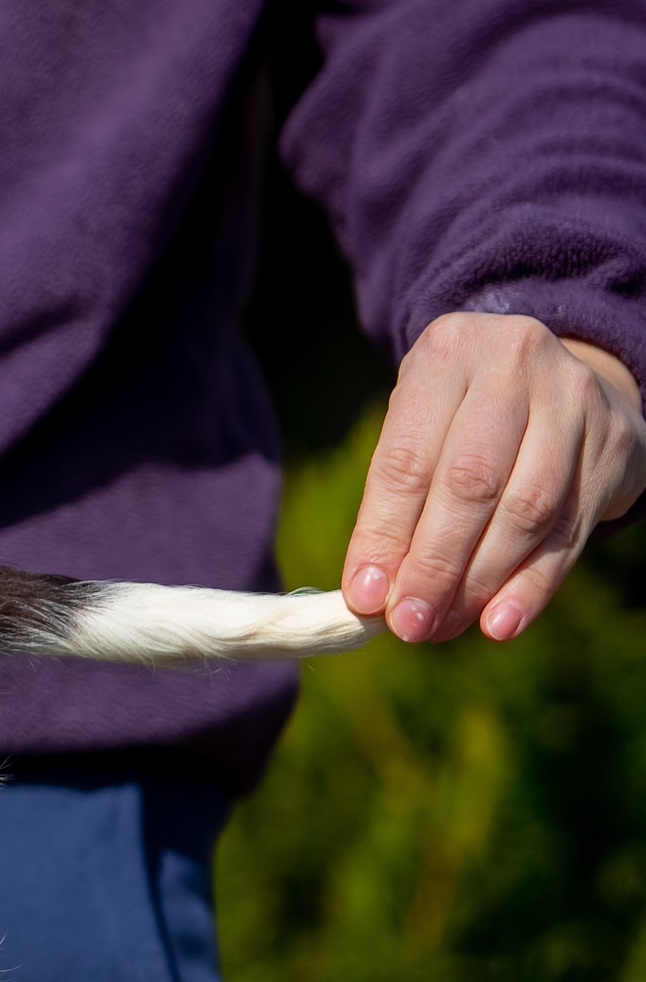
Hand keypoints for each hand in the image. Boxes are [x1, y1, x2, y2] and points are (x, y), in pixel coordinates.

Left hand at [342, 312, 645, 642]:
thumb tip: (373, 593)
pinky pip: (571, 529)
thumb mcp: (419, 426)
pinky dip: (532, 585)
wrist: (557, 376)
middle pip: (472, 484)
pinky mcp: (616, 445)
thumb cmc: (461, 413)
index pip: (407, 458)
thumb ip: (395, 500)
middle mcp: (515, 366)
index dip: (385, 533)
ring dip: (480, 582)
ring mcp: (575, 403)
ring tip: (443, 628)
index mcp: (448, 353)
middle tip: (408, 624)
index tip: (365, 596)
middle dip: (435, 565)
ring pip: (527, 510)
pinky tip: (500, 622)